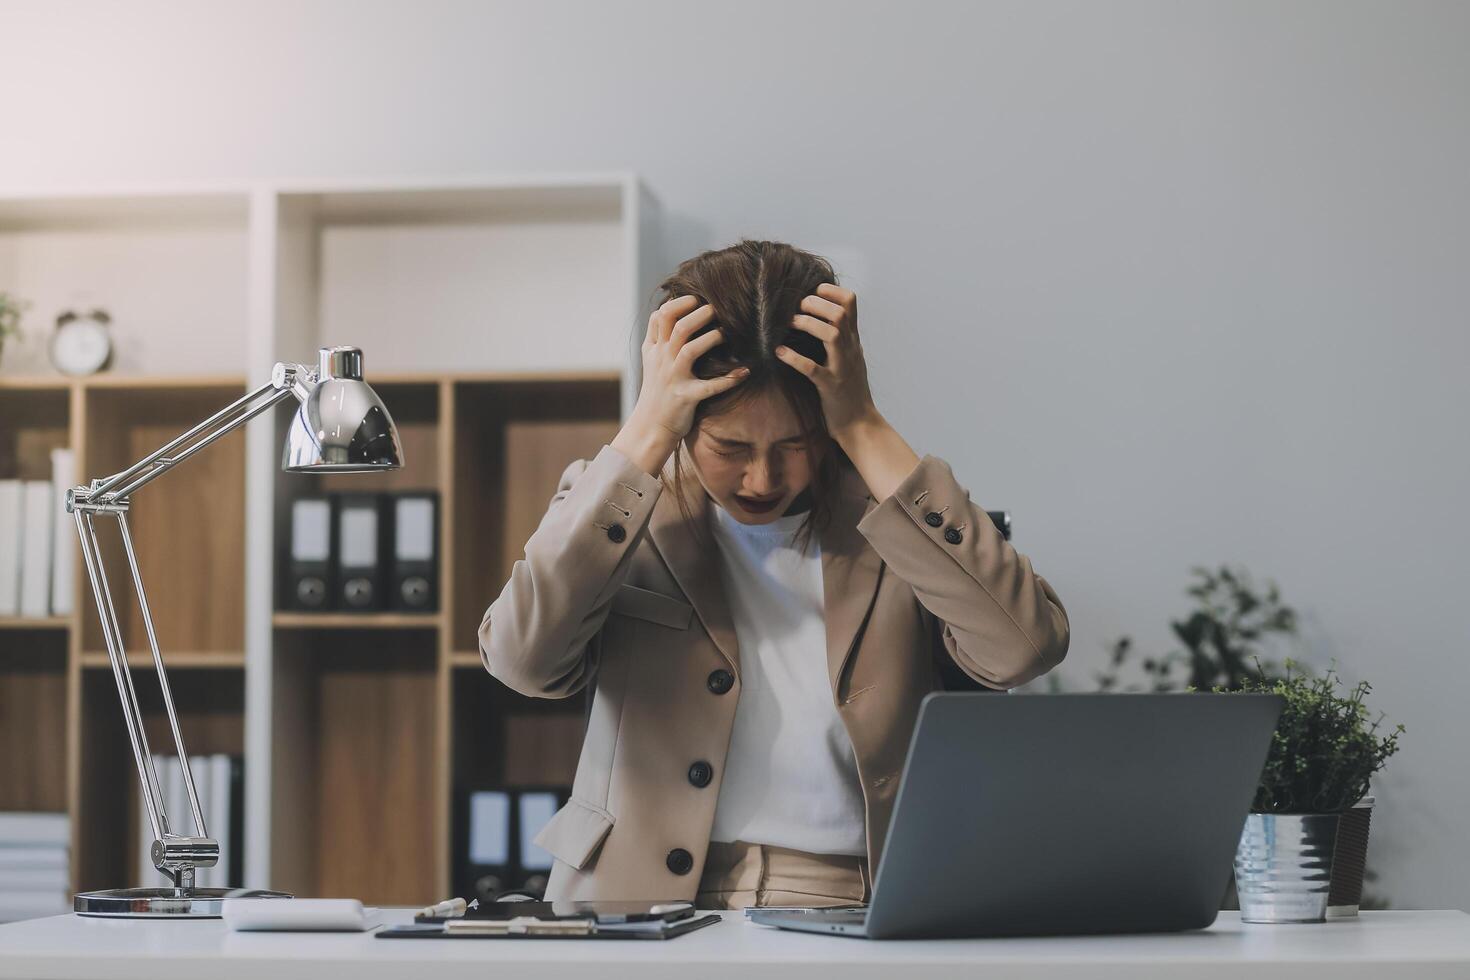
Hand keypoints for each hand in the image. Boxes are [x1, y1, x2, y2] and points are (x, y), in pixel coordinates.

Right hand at [612, 295, 748, 474]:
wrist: (649, 427)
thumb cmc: (657, 392)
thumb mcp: (651, 362)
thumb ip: (660, 338)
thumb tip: (674, 311)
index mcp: (653, 350)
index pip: (660, 317)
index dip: (679, 303)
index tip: (696, 298)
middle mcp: (661, 361)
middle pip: (678, 327)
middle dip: (700, 313)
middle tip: (717, 309)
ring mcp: (672, 379)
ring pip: (690, 350)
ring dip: (712, 338)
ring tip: (726, 332)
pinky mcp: (685, 398)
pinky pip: (710, 387)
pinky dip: (729, 379)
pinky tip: (745, 372)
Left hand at [774, 283, 878, 439]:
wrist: (860, 424)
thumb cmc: (850, 390)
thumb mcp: (850, 357)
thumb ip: (841, 337)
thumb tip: (823, 317)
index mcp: (853, 340)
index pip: (850, 302)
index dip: (830, 291)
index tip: (812, 292)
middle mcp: (850, 349)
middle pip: (840, 313)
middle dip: (816, 303)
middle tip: (797, 307)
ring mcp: (841, 368)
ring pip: (833, 334)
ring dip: (808, 324)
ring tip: (790, 323)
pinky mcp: (830, 387)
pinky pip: (812, 369)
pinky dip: (794, 358)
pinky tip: (780, 352)